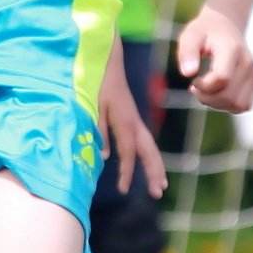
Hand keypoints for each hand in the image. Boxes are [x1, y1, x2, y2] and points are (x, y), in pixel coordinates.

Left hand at [96, 55, 166, 198]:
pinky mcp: (130, 116)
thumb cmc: (96, 81)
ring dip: (155, 165)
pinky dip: (146, 154)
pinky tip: (145, 164)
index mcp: (125, 121)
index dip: (126, 172)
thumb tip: (105, 156)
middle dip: (153, 172)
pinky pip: (142, 140)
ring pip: (149, 146)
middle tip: (158, 193)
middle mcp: (134, 121)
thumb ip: (99, 130)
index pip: (128, 152)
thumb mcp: (92, 105)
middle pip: (148, 151)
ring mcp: (134, 118)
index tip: (123, 190)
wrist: (106, 59)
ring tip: (160, 184)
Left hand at [172, 8, 252, 113]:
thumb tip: (188, 73)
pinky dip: (227, 105)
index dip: (203, 86)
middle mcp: (248, 63)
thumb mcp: (190, 36)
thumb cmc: (204, 32)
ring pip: (237, 105)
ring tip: (206, 91)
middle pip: (229, 96)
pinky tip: (216, 93)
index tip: (194, 80)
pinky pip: (242, 106)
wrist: (225, 26)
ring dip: (217, 104)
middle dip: (207, 98)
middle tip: (195, 87)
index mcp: (232, 49)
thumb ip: (187, 52)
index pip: (222, 79)